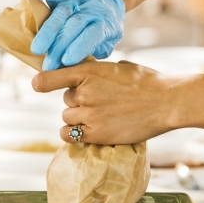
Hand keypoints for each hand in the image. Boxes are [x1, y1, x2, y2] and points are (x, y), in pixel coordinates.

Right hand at [31, 0, 124, 70]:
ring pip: (62, 13)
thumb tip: (80, 63)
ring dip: (48, 31)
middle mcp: (90, 11)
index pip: (92, 35)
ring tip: (37, 48)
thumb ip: (97, 50)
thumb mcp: (108, 42)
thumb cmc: (102, 29)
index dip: (80, 46)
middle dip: (59, 46)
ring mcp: (77, 1)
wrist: (106, 0)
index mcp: (105, 25)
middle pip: (73, 26)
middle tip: (48, 65)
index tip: (67, 61)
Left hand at [32, 61, 176, 144]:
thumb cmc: (146, 81)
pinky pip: (69, 135)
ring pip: (67, 117)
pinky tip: (87, 130)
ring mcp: (90, 115)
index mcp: (89, 72)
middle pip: (66, 99)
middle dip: (78, 100)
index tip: (36, 85)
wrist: (166, 102)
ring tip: (100, 115)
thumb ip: (96, 73)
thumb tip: (82, 79)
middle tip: (99, 101)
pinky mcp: (96, 134)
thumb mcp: (117, 67)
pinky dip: (74, 133)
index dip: (41, 82)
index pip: (51, 78)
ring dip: (78, 117)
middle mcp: (85, 93)